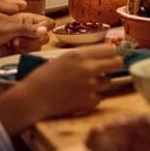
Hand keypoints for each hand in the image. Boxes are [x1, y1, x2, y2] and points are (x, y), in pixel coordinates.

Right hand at [0, 0, 24, 37]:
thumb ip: (3, 7)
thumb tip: (23, 4)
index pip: (12, 7)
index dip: (18, 16)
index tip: (22, 22)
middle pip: (10, 17)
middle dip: (15, 26)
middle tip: (18, 33)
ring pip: (4, 26)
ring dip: (10, 34)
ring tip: (10, 38)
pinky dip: (2, 40)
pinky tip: (2, 43)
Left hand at [0, 15, 51, 68]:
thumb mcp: (9, 27)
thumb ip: (27, 28)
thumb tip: (44, 30)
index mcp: (26, 18)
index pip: (46, 21)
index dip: (45, 26)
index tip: (39, 30)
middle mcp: (28, 29)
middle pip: (44, 35)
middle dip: (34, 38)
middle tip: (19, 38)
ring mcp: (25, 40)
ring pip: (39, 45)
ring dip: (27, 45)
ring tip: (13, 43)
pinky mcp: (22, 51)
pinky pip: (32, 52)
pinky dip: (24, 52)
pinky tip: (14, 49)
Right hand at [0, 45, 122, 135]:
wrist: (32, 98)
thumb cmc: (42, 77)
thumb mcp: (63, 59)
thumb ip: (82, 57)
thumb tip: (101, 56)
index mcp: (80, 55)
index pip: (110, 49)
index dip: (111, 53)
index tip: (109, 56)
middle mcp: (88, 68)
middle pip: (117, 62)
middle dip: (114, 65)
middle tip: (107, 69)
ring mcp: (90, 85)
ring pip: (108, 81)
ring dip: (101, 83)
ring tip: (86, 85)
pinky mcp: (89, 101)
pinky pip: (99, 97)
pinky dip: (92, 98)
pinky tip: (80, 96)